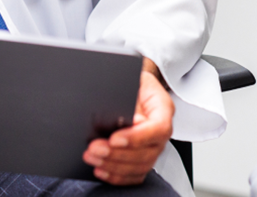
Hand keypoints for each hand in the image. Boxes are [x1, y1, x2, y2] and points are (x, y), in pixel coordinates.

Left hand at [83, 68, 174, 184]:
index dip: (137, 137)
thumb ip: (129, 97)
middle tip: (94, 149)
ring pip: (141, 166)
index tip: (113, 138)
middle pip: (148, 152)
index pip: (158, 128)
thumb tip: (123, 118)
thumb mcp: (132, 80)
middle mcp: (162, 131)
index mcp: (163, 108)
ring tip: (92, 158)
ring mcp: (154, 146)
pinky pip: (135, 175)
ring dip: (114, 166)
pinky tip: (101, 170)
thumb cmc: (134, 82)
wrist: (136, 87)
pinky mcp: (144, 157)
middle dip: (118, 154)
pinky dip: (117, 176)